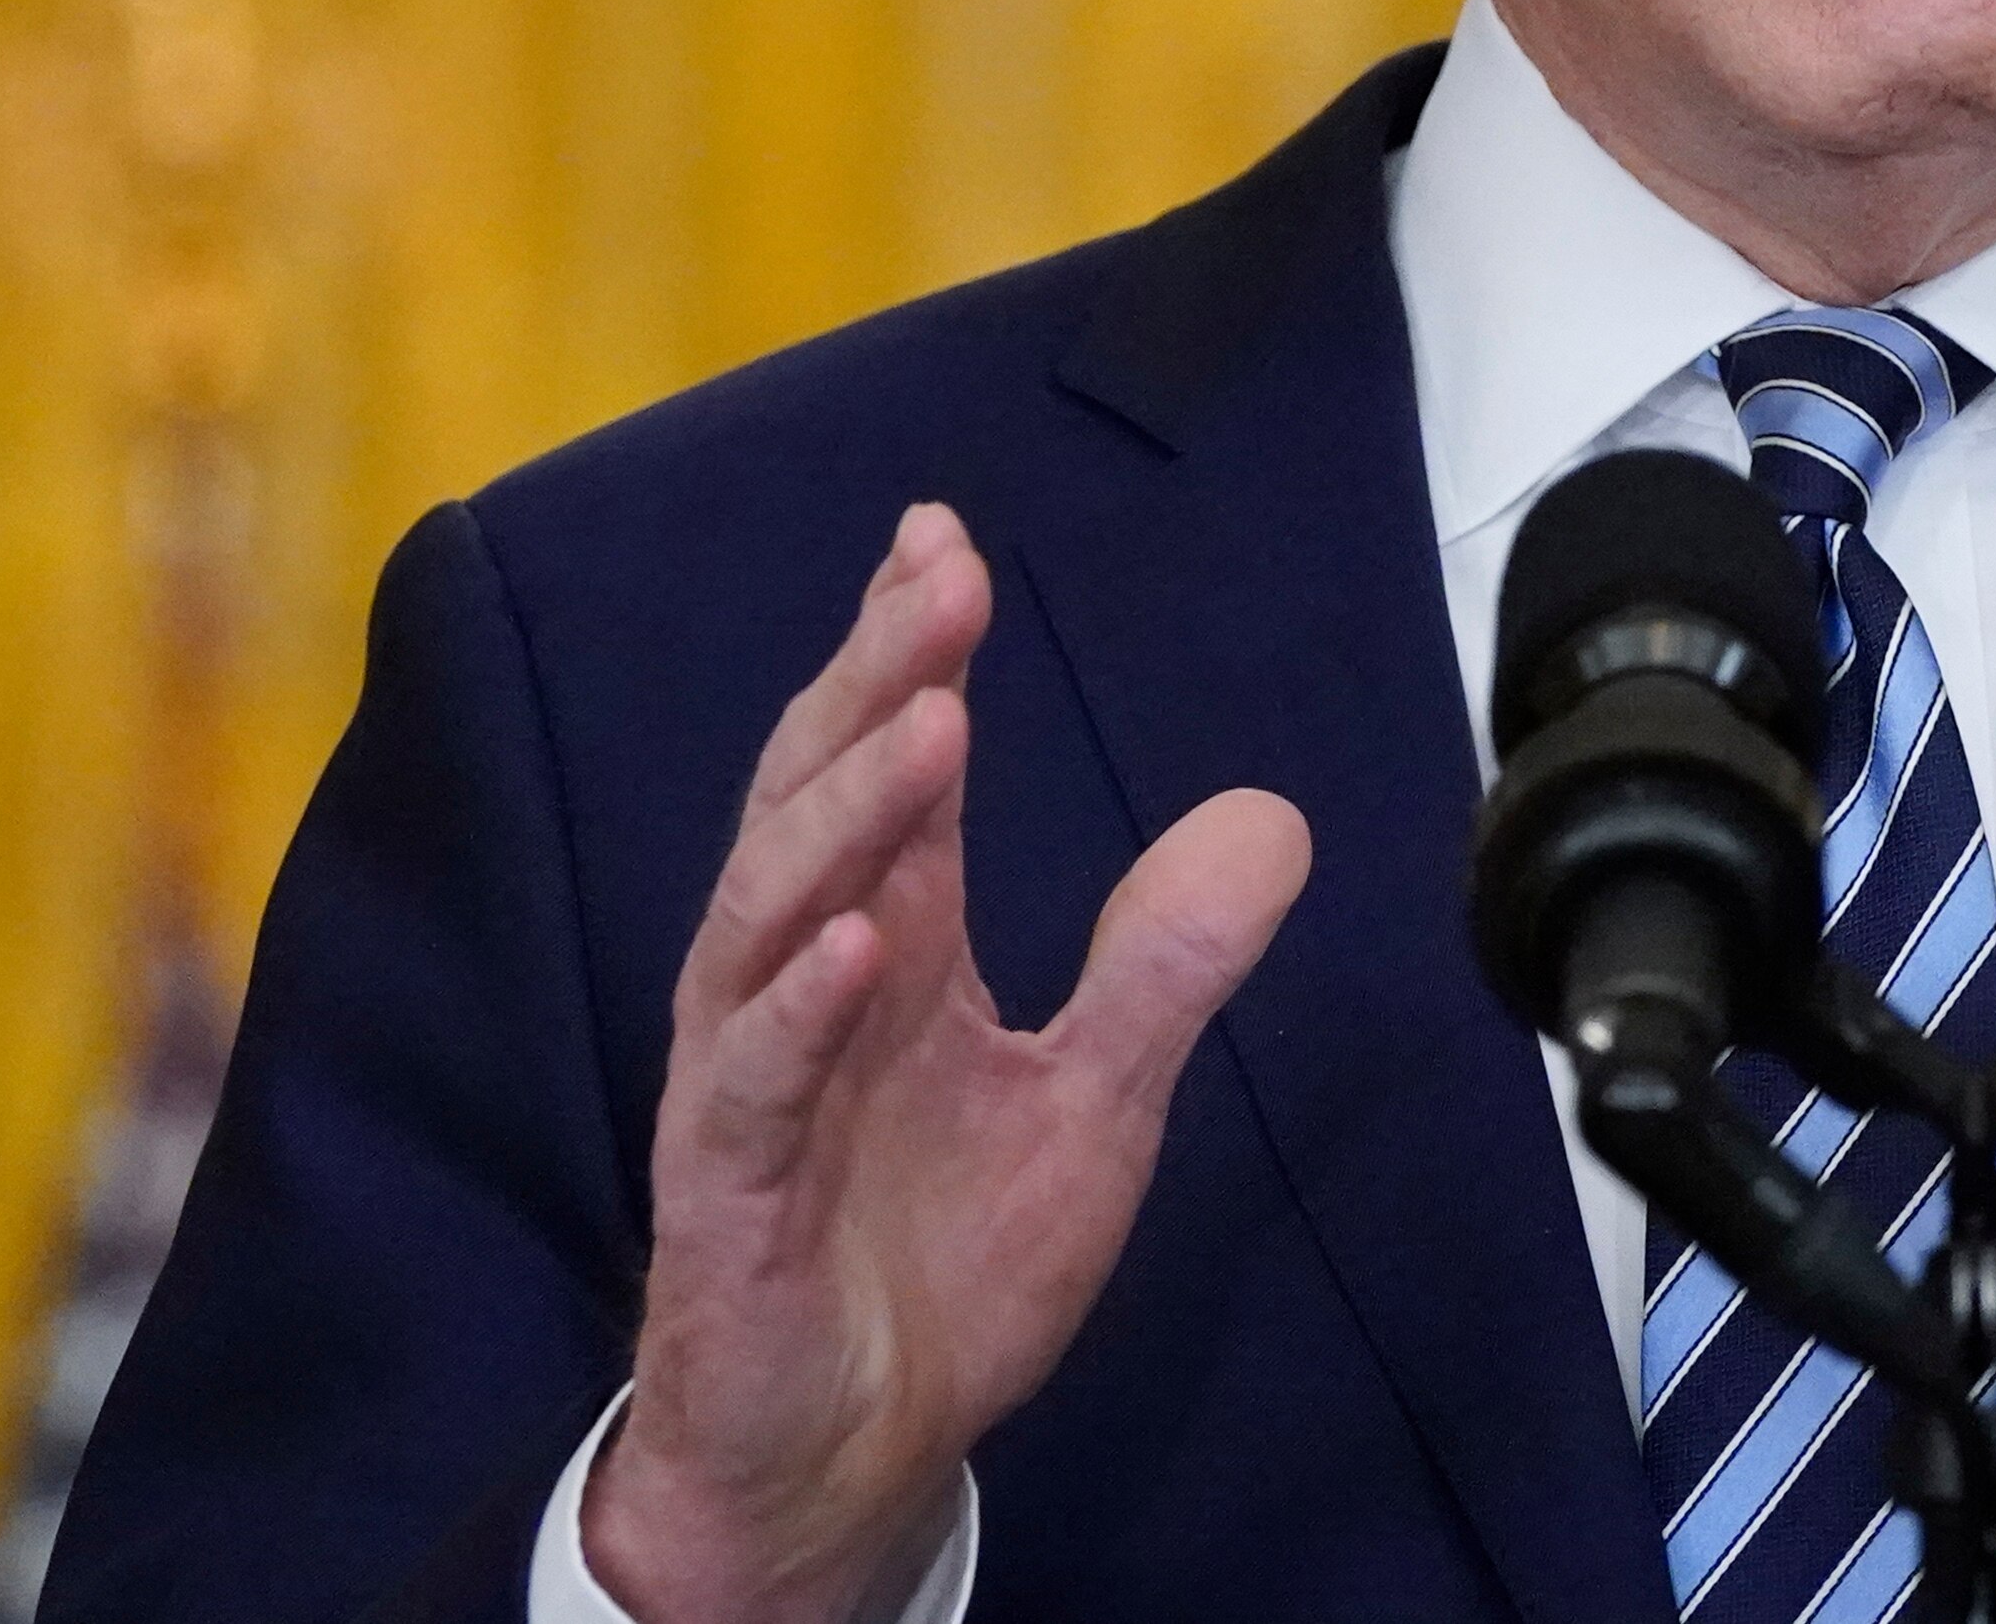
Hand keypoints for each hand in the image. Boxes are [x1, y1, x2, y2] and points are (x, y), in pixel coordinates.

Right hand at [586, 504, 1312, 1623]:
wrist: (852, 1457)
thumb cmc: (938, 1269)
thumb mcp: (1095, 1102)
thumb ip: (1167, 962)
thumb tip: (1270, 818)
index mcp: (891, 950)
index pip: (891, 770)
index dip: (912, 654)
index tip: (945, 539)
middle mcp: (808, 989)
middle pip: (821, 804)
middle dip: (877, 686)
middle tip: (939, 581)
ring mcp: (753, 1086)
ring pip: (770, 917)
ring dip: (847, 817)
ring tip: (929, 728)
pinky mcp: (725, 1197)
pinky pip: (750, 1087)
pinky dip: (798, 1013)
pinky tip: (857, 942)